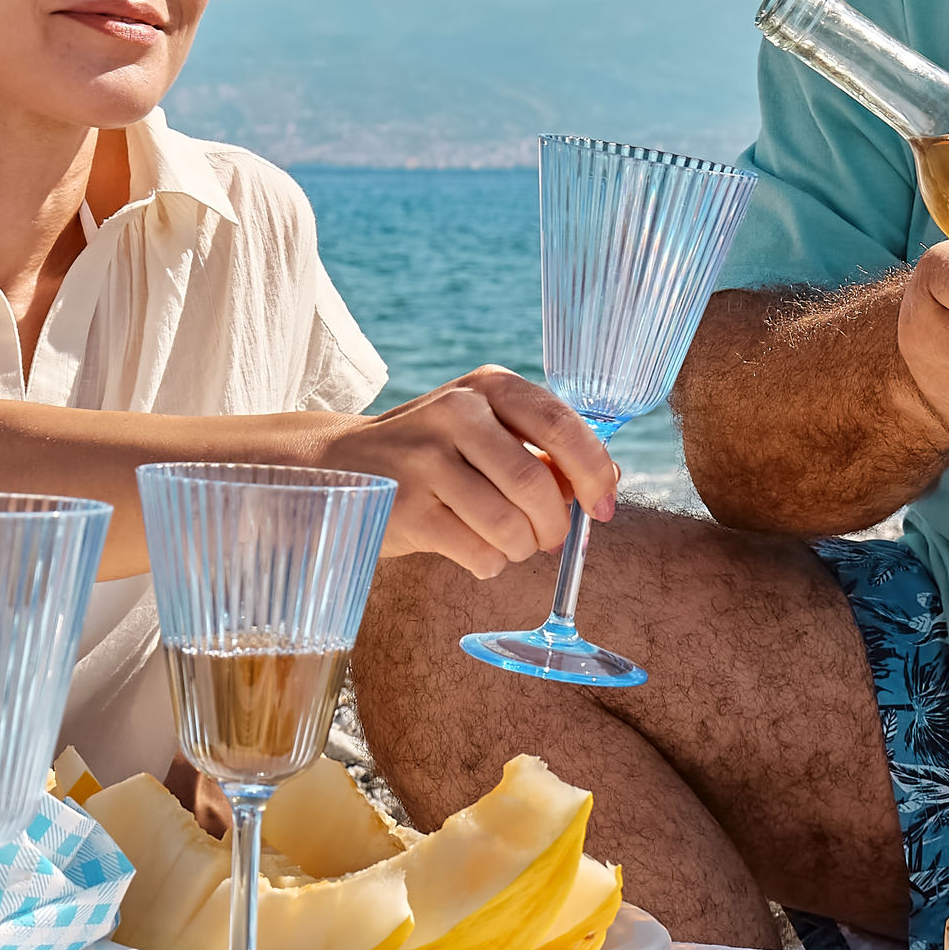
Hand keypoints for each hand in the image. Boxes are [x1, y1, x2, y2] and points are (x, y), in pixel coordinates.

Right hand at [314, 367, 617, 577]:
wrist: (341, 465)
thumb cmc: (434, 452)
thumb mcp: (487, 431)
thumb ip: (545, 451)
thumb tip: (607, 482)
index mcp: (489, 386)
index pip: (562, 425)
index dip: (594, 473)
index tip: (604, 508)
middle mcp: (457, 412)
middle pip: (536, 486)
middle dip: (554, 526)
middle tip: (547, 539)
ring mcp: (425, 459)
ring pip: (509, 525)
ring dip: (521, 548)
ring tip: (508, 543)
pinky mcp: (406, 507)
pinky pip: (478, 553)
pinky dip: (490, 563)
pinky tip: (474, 550)